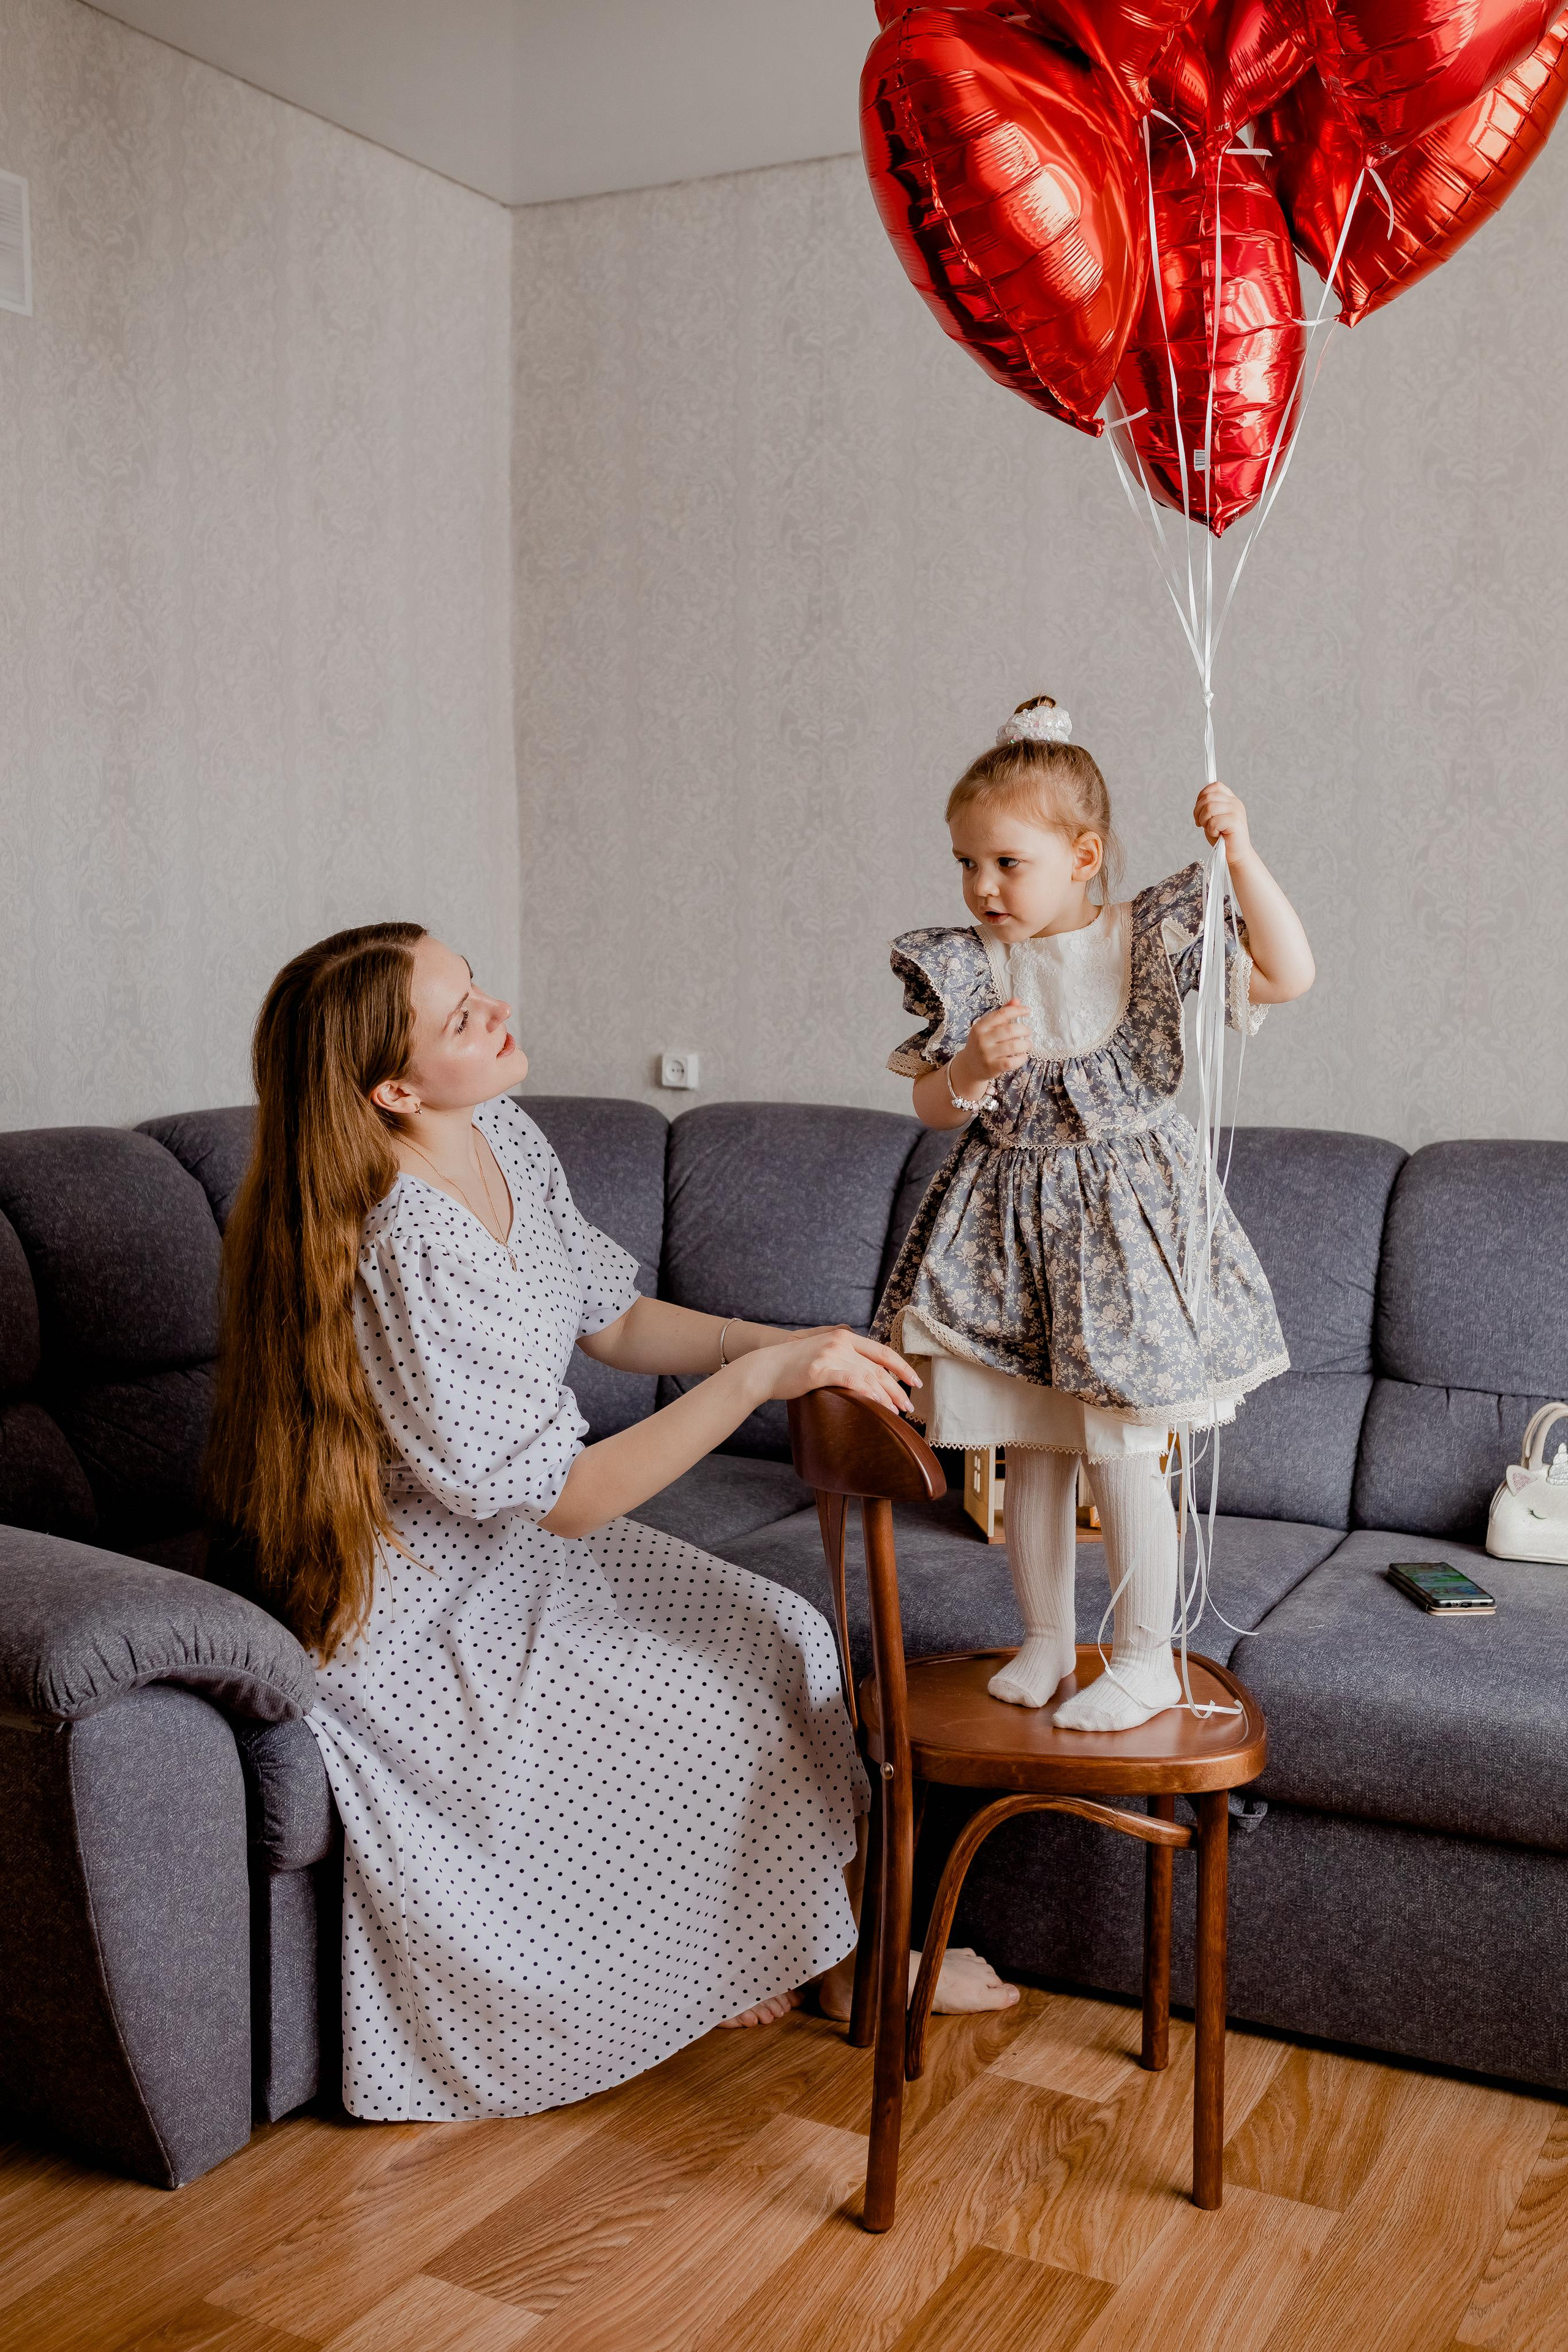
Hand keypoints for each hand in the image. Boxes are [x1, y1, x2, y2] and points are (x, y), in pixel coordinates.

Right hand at [753, 1326, 919, 1417]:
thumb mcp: (823, 1352)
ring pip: (868, 1376)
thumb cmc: (794, 1365)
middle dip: (897, 1388)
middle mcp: (841, 1342)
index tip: (915, 1382)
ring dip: (886, 1396)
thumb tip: (865, 1372)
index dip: (902, 1367)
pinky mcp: (819, 1369)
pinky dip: (867, 1393)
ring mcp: (830, 1354)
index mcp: (845, 1337)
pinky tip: (877, 1404)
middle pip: (879, 1367)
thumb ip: (844, 1356)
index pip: (882, 1351)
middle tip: (908, 1406)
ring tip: (896, 1412)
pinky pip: (850, 1381)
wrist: (766, 1368)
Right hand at [952, 999, 1031, 1089]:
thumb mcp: (988, 1027)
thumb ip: (1002, 1014)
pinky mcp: (992, 1067)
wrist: (969, 1065)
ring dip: (1025, 1044)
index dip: (1017, 1010)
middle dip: (1024, 1030)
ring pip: (1013, 1046)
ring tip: (1028, 1044)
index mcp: (981, 1026)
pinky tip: (1023, 1056)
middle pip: (1009, 1030)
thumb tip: (1017, 1001)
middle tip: (1028, 1032)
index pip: (1001, 1014)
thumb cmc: (982, 1043)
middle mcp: (982, 1039)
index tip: (1027, 1011)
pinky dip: (1021, 1058)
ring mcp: (987, 1054)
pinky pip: (1011, 1062)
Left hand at [1193, 782, 1251, 859]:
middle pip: (1208, 797)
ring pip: (1209, 808)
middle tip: (1201, 824)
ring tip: (1211, 830)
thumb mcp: (1212, 819)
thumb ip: (1208, 807)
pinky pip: (1214, 822)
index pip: (1215, 786)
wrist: (1236, 855)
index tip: (1199, 811)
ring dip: (1204, 821)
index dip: (1202, 796)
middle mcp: (1235, 802)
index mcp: (1231, 800)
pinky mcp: (1235, 821)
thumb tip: (1200, 799)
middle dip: (1198, 812)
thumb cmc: (1222, 838)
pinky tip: (1218, 835)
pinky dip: (1211, 831)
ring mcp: (1236, 811)